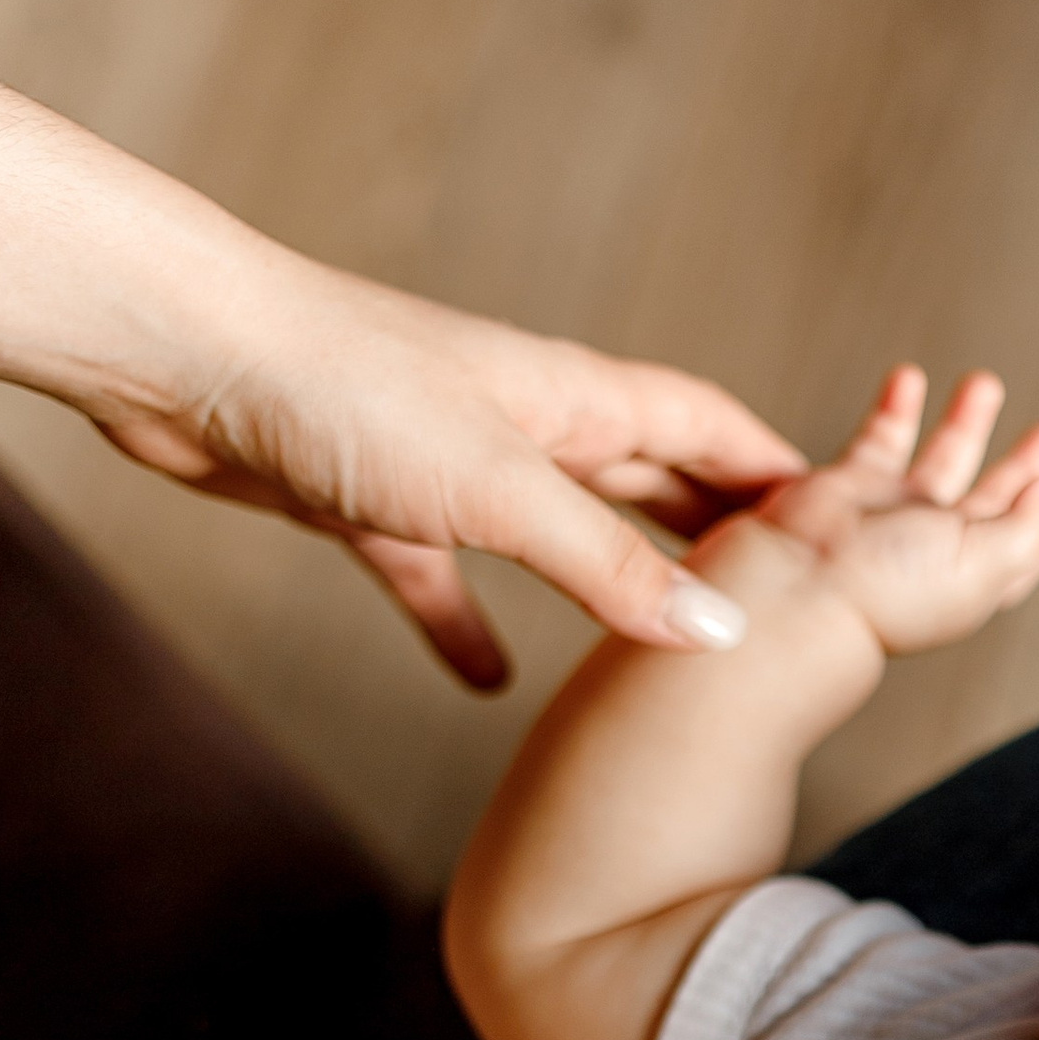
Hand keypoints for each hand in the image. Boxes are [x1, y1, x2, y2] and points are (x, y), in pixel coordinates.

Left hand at [0, 70, 806, 686]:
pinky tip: (490, 686)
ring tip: (667, 651)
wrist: (182, 353)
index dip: (784, 482)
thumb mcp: (502, 493)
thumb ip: (609, 568)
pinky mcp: (373, 505)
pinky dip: (470, 628)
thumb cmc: (343, 388)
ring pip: (557, 535)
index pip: (711, 434)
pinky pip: (442, 577)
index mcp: (574, 398)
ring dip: (609, 587)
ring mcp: (449, 465)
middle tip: (789, 601)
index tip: (856, 532)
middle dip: (717, 538)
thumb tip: (722, 633)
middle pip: (648, 484)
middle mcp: (523, 425)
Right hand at [688, 364, 1038, 664]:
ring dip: (965, 423)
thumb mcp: (983, 564)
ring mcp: (893, 516)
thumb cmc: (888, 588)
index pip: (1021, 551)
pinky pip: (881, 437)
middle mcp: (933, 549)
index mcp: (971, 580)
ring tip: (983, 383)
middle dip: (1021, 469)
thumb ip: (1026, 528)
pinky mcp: (853, 484)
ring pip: (940, 461)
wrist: (802, 582)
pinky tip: (910, 378)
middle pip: (989, 502)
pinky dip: (896, 407)